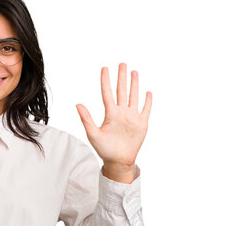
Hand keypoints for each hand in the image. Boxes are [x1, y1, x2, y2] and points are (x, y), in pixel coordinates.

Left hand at [76, 63, 151, 178]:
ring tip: (134, 72)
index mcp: (110, 113)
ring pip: (133, 97)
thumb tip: (77, 104)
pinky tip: (148, 92)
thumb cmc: (104, 149)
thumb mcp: (93, 134)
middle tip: (122, 64)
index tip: (105, 68)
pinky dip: (147, 101)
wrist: (118, 161)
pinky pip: (145, 110)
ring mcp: (132, 117)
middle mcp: (121, 112)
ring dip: (134, 85)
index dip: (106, 81)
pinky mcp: (141, 124)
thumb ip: (86, 119)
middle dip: (122, 77)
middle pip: (122, 91)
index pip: (107, 93)